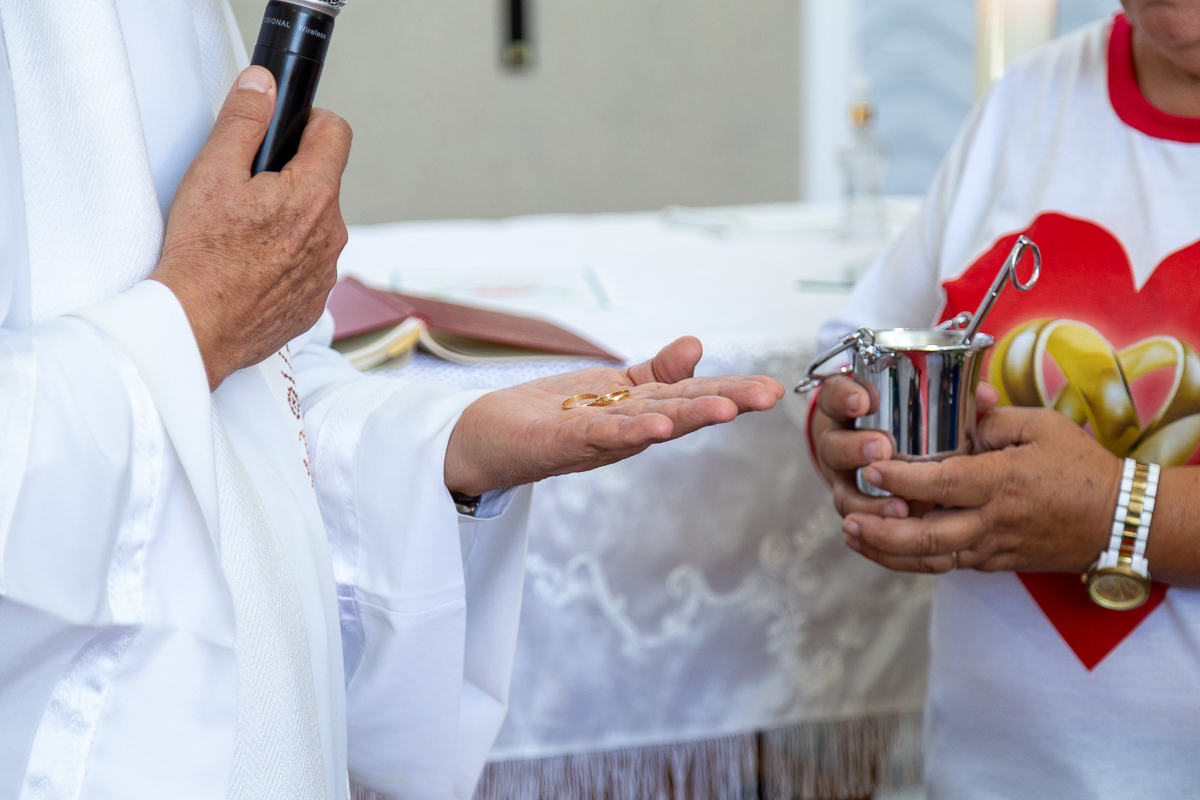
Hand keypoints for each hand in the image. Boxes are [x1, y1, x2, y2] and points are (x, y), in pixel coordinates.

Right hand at [150, 67, 351, 389]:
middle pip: (322, 183)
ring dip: (287, 221)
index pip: (336, 133)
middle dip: (290, 178)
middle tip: (245, 191)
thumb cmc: (201, 256)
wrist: (197, 327)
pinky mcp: (313, 301)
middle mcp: (331, 234)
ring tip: (242, 234)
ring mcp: (325, 271)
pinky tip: (248, 266)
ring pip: (314, 226)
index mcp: (314, 196)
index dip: (310, 122)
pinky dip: (283, 259)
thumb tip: (263, 86)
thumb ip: (244, 120)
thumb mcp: (213, 172)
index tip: (288, 129)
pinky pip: (306, 265)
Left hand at [444, 336, 783, 495]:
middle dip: (724, 403)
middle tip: (769, 396)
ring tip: (725, 410)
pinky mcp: (558, 444)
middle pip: (679, 411)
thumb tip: (697, 345)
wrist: (483, 439)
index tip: (773, 389)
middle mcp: (624, 430)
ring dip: (686, 418)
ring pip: (648, 425)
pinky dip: (628, 431)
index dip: (732, 392)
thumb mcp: (611, 387)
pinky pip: (597, 436)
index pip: (691, 397)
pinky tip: (656, 427)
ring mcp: (593, 439)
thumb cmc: (550, 416)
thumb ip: (655, 371)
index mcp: (639, 413)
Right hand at [811, 374, 1000, 519]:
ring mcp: (845, 481)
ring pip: (843, 494)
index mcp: (848, 409)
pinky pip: (860, 526)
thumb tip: (989, 398)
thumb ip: (953, 396)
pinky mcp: (856, 511)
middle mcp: (839, 445)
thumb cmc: (905, 419)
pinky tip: (900, 534)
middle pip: (833, 447)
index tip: (864, 401)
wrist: (876, 450)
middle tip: (881, 448)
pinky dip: (877, 534)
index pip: (836, 395)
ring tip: (898, 507)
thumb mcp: (921, 399)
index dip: (845, 397)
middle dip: (855, 448)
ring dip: (868, 502)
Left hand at [842, 407, 1121, 572]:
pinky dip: (908, 559)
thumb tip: (948, 419)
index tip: (869, 467)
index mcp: (1004, 482)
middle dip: (880, 530)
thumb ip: (989, 422)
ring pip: (929, 559)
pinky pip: (944, 565)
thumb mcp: (1040, 427)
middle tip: (847, 515)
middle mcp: (994, 522)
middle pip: (927, 536)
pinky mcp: (992, 563)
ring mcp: (992, 549)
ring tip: (851, 533)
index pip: (943, 483)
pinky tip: (881, 545)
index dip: (901, 477)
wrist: (1119, 521)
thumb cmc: (1080, 466)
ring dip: (885, 550)